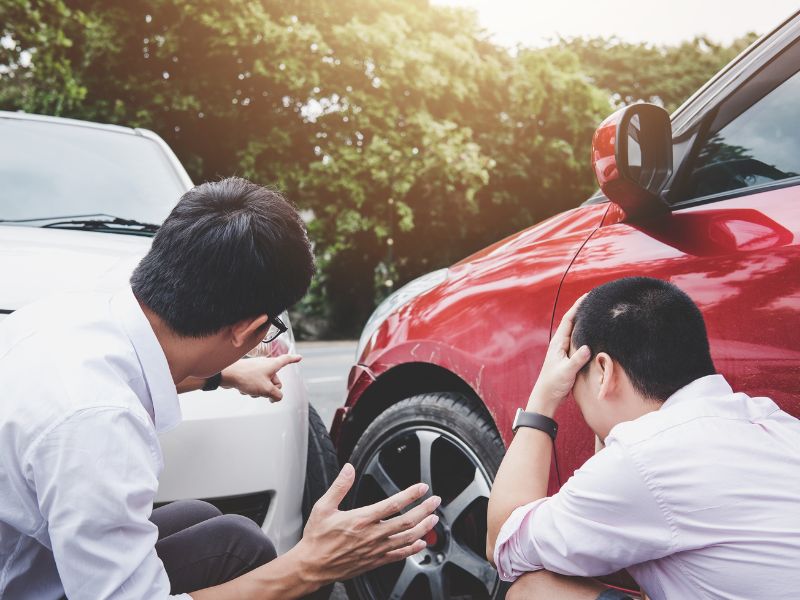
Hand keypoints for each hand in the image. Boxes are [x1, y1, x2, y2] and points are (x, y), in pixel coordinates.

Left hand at [220, 354, 301, 400]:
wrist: (227, 374)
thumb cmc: (247, 377)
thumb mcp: (266, 389)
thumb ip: (277, 395)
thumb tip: (277, 397)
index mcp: (272, 365)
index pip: (286, 360)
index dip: (293, 359)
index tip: (299, 357)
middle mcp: (265, 365)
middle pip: (275, 380)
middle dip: (271, 389)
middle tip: (265, 393)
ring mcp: (256, 369)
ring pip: (264, 384)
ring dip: (259, 391)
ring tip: (251, 390)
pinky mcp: (248, 374)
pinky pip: (255, 384)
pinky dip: (251, 389)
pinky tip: (244, 389)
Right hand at [293, 463, 440, 586]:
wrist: (312, 566)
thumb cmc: (316, 538)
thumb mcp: (323, 507)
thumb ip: (339, 486)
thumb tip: (348, 468)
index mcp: (360, 520)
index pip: (392, 505)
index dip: (410, 495)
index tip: (421, 488)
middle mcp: (371, 535)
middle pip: (406, 521)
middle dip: (424, 510)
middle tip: (435, 501)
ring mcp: (375, 550)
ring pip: (406, 539)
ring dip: (423, 528)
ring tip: (433, 519)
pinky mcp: (374, 562)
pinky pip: (399, 556)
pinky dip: (412, 549)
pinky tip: (420, 543)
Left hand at [527, 295, 590, 416]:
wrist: (547, 397)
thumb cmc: (553, 384)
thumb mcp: (566, 371)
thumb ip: (576, 360)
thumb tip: (586, 347)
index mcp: (558, 343)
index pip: (568, 320)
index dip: (577, 307)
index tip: (587, 296)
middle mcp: (561, 344)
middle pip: (573, 323)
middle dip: (583, 311)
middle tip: (596, 301)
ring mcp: (565, 350)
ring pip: (577, 332)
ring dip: (585, 323)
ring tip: (597, 313)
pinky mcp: (570, 358)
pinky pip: (579, 342)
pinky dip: (586, 336)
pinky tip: (595, 335)